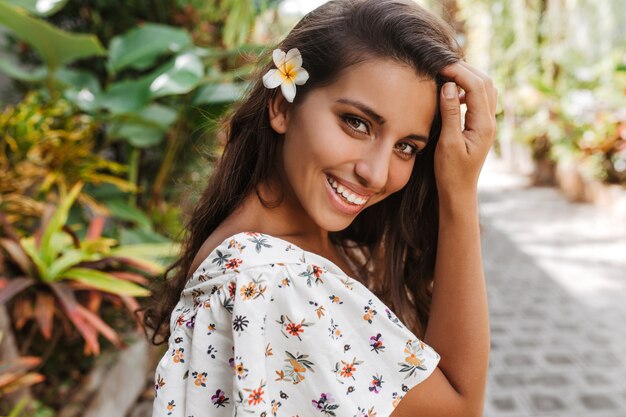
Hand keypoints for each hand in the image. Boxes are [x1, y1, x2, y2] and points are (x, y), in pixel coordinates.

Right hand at [434, 61, 496, 198]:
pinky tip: (450, 92)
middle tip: (441, 64)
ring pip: (484, 88)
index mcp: (483, 124)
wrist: (458, 191)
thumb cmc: (451, 172)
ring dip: (467, 76)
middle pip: (484, 82)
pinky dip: (466, 88)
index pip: (475, 86)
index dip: (458, 72)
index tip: (438, 65)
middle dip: (463, 69)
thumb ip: (450, 114)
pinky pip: (478, 99)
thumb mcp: (448, 143)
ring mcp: (486, 123)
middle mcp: (489, 121)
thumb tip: (447, 86)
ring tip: (445, 72)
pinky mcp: (479, 126)